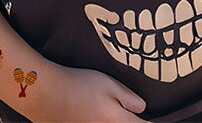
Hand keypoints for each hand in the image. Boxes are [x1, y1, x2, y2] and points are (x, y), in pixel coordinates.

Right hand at [27, 64, 146, 122]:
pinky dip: (104, 122)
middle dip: (134, 122)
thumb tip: (143, 109)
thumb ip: (127, 98)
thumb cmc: (78, 84)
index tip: (158, 121)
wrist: (44, 94)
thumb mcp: (107, 84)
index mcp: (115, 121)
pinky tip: (99, 113)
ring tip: (113, 109)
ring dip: (119, 122)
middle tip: (135, 114)